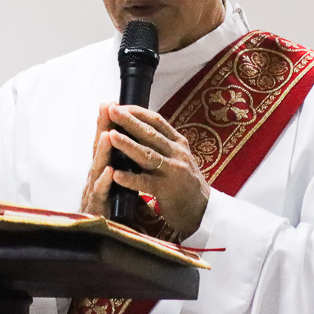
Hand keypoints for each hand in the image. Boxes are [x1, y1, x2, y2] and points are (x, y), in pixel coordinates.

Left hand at [80, 102, 210, 236]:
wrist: (202, 208)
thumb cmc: (184, 181)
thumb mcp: (177, 155)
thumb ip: (161, 142)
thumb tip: (136, 124)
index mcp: (177, 142)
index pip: (156, 121)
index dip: (137, 112)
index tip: (119, 105)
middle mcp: (177, 153)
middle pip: (150, 134)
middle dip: (129, 121)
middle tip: (112, 111)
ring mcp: (173, 171)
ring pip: (148, 155)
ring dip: (128, 145)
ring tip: (111, 136)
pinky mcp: (167, 191)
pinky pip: (146, 183)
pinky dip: (130, 178)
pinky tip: (116, 174)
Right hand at [80, 102, 116, 217]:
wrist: (100, 238)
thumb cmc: (110, 209)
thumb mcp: (116, 183)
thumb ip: (119, 165)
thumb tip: (127, 145)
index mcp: (104, 169)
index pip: (106, 142)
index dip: (108, 123)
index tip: (111, 103)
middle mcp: (97, 177)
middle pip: (99, 149)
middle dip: (102, 128)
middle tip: (106, 108)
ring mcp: (95, 192)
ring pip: (98, 168)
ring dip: (103, 151)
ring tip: (107, 134)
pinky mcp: (97, 208)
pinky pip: (101, 194)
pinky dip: (105, 182)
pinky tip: (110, 172)